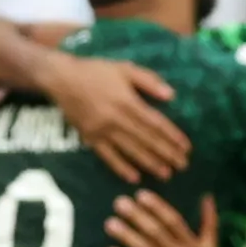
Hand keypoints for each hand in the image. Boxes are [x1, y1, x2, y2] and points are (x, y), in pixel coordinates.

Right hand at [44, 53, 186, 180]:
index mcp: (127, 101)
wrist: (59, 78)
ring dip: (149, 163)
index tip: (186, 148)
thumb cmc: (96, 71)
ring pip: (130, 150)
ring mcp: (102, 130)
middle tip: (183, 166)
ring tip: (166, 174)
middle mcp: (116, 118)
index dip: (172, 136)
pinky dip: (120, 167)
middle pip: (146, 139)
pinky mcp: (89, 137)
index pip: (155, 123)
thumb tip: (171, 95)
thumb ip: (149, 81)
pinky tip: (134, 177)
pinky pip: (107, 156)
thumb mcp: (124, 69)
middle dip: (166, 154)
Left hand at [104, 191, 225, 246]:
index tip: (140, 194)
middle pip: (157, 233)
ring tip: (110, 224)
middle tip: (119, 203)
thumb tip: (207, 196)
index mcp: (194, 245)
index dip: (157, 207)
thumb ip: (209, 222)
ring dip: (127, 236)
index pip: (174, 221)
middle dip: (137, 217)